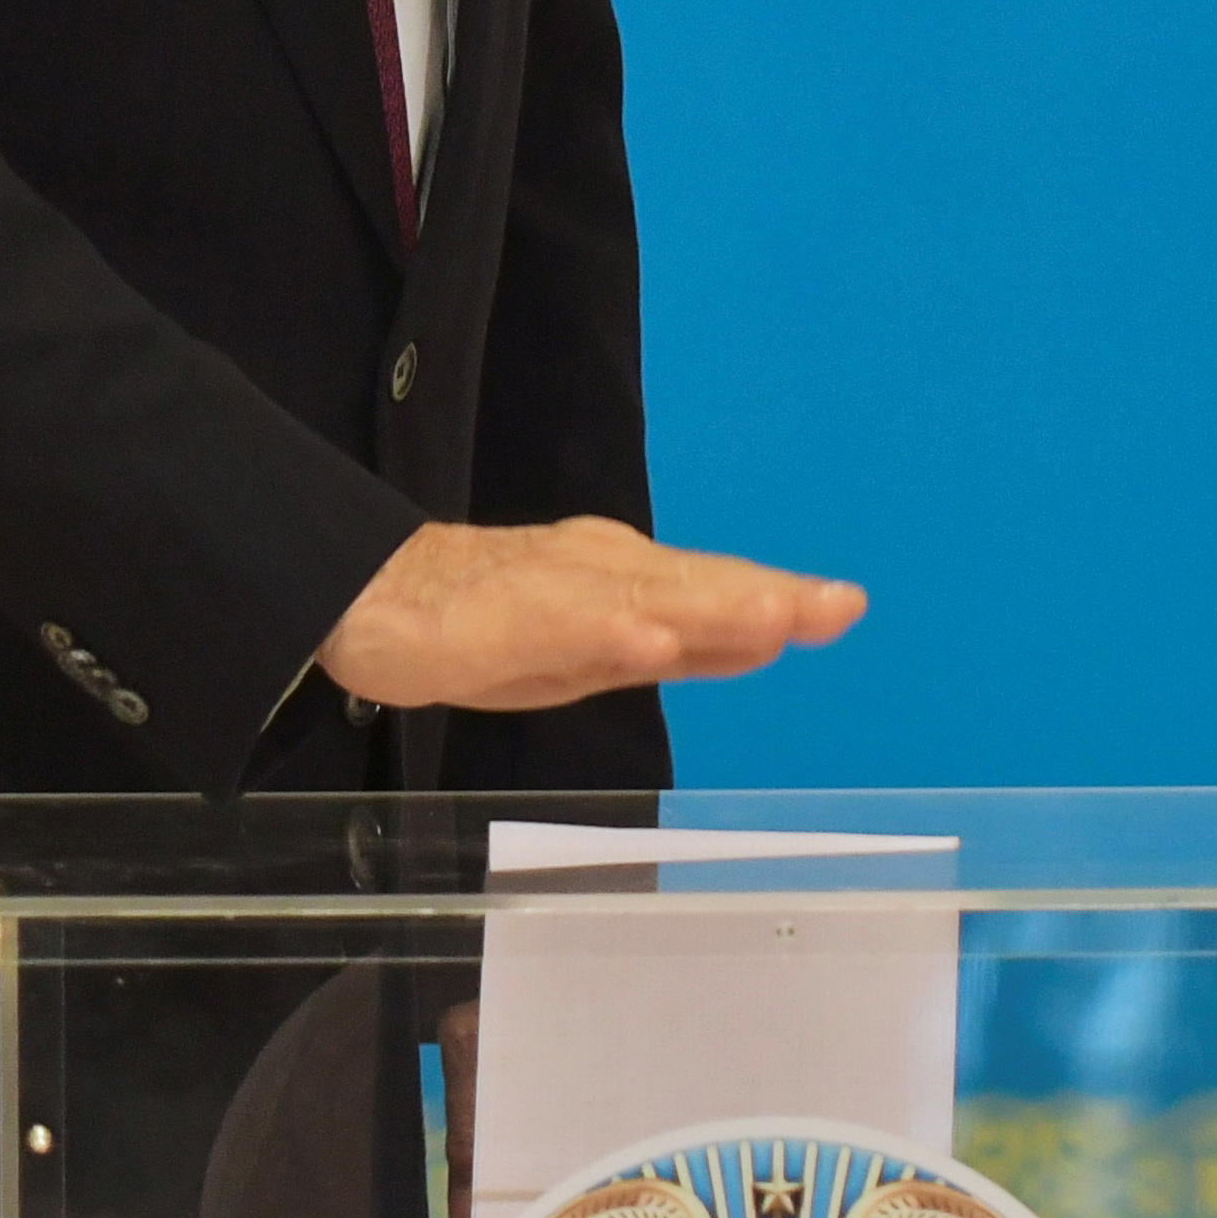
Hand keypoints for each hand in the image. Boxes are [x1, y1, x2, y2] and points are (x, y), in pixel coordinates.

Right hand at [319, 517, 864, 714]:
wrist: (370, 594)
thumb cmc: (489, 623)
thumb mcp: (598, 647)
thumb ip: (681, 644)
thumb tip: (771, 636)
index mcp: (628, 579)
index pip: (714, 589)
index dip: (782, 597)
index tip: (846, 605)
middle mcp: (601, 570)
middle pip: (692, 584)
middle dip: (764, 595)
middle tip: (835, 604)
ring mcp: (551, 589)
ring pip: (640, 594)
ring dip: (707, 605)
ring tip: (771, 615)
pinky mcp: (498, 617)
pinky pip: (559, 625)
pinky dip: (608, 628)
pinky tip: (650, 638)